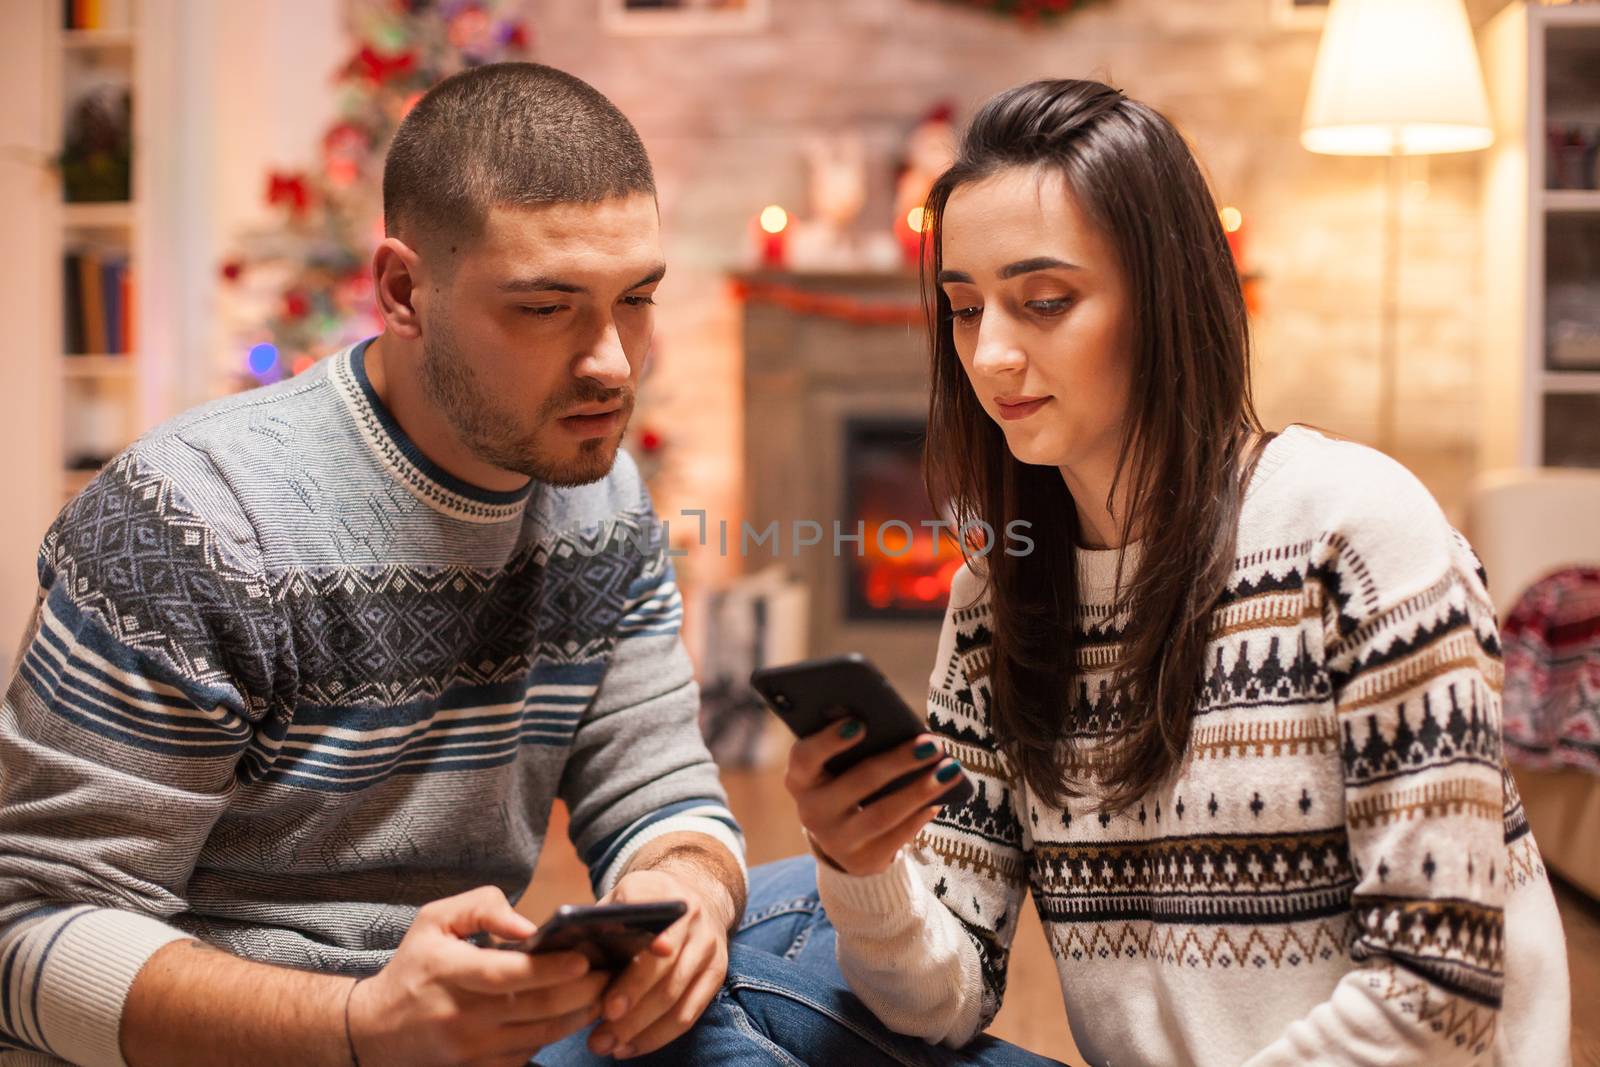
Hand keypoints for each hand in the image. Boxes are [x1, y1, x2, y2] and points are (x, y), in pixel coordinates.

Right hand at [347, 885, 608, 1066]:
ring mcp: (470, 1050)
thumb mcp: (435, 920)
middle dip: (581, 992)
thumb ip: (482, 907)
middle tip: (610, 974)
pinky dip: (554, 1036)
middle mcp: (460, 1016)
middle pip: (534, 1008)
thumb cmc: (414, 966)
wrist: (374, 1032)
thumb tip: (528, 926)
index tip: (584, 958)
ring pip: (539, 1036)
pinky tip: (573, 1015)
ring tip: (603, 993)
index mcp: (448, 973)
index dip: (550, 969)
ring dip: (578, 1015)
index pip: (506, 975)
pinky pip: (528, 1055)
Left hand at [586, 867, 730, 1058]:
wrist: (692, 895)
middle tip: (599, 1033)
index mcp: (659, 891)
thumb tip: (564, 960)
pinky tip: (630, 1047)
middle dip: (630, 1005)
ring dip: (640, 1029)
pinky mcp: (717, 973)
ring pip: (676, 997)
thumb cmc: (640, 904)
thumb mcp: (616, 901)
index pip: (647, 929)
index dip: (633, 965)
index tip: (610, 1002)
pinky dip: (658, 1036)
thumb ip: (595, 926)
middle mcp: (692, 916)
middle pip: (663, 969)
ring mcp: (709, 946)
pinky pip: (689, 1014)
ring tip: (607, 1047)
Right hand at [785, 719, 959, 875]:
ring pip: (882, 814)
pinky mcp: (861, 861)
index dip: (829, 741)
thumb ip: (855, 747)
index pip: (805, 758)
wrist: (842, 840)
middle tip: (932, 744)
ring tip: (950, 770)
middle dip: (899, 761)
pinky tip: (941, 798)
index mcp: (800, 779)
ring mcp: (836, 840)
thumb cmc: (845, 783)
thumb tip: (898, 727)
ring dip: (920, 790)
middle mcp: (812, 811)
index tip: (860, 723)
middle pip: (858, 782)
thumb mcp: (837, 768)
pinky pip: (897, 836)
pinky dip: (921, 814)